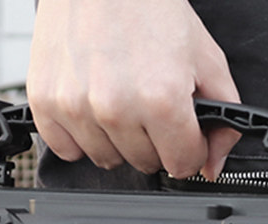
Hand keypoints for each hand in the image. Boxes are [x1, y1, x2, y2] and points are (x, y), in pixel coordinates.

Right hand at [27, 0, 240, 179]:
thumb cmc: (149, 8)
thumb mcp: (206, 58)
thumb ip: (223, 118)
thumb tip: (212, 165)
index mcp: (161, 99)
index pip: (182, 165)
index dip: (188, 149)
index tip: (183, 133)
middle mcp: (116, 108)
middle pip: (144, 164)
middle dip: (154, 141)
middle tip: (149, 103)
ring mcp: (77, 107)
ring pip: (107, 160)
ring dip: (116, 140)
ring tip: (120, 99)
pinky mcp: (45, 102)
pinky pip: (67, 151)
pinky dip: (80, 137)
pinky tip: (91, 105)